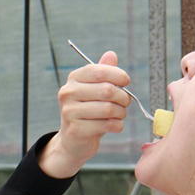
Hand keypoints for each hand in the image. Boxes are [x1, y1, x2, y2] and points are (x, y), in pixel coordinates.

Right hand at [39, 50, 131, 178]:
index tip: (126, 82)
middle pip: (107, 90)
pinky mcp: (76, 130)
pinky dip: (117, 125)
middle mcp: (68, 93)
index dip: (118, 75)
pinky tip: (115, 125)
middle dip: (123, 97)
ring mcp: (69, 112)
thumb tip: (111, 54)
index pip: (99, 71)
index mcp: (73, 79)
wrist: (74, 140)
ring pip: (108, 108)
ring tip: (120, 114)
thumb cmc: (88, 111)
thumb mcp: (95, 89)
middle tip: (125, 102)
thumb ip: (103, 72)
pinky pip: (107, 125)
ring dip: (121, 112)